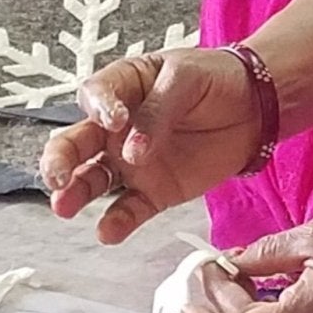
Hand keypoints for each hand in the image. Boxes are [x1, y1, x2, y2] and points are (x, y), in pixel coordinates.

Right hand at [41, 49, 261, 243]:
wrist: (255, 108)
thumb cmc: (216, 80)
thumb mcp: (186, 79)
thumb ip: (158, 112)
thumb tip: (132, 153)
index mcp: (122, 88)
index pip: (94, 97)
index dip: (98, 109)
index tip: (113, 121)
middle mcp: (116, 129)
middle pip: (77, 144)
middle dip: (60, 160)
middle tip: (56, 176)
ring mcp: (132, 163)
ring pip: (93, 180)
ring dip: (76, 193)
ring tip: (63, 207)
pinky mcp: (154, 192)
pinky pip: (129, 209)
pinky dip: (117, 222)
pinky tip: (107, 232)